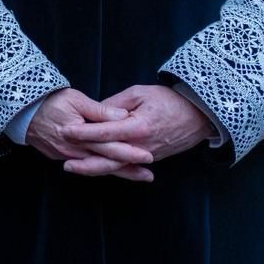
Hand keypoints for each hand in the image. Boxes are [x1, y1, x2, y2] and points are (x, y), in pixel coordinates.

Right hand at [25, 89, 153, 181]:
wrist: (21, 111)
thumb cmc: (50, 101)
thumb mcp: (76, 99)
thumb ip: (100, 110)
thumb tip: (123, 115)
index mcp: (79, 135)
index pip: (109, 146)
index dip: (129, 152)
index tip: (148, 155)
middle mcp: (74, 150)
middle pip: (106, 162)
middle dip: (128, 169)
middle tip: (149, 175)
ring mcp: (67, 156)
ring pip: (97, 167)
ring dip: (118, 173)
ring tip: (139, 176)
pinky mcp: (61, 157)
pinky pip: (86, 166)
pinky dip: (101, 169)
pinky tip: (114, 171)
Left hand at [61, 84, 215, 164]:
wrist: (198, 114)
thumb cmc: (168, 99)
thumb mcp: (139, 93)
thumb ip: (116, 105)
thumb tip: (96, 113)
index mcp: (139, 126)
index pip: (106, 131)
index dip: (85, 132)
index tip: (66, 131)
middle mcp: (142, 145)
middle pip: (110, 158)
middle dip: (86, 162)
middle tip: (65, 163)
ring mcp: (148, 155)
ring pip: (118, 166)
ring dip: (95, 169)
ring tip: (74, 168)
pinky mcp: (152, 158)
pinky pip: (128, 166)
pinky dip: (111, 169)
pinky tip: (95, 170)